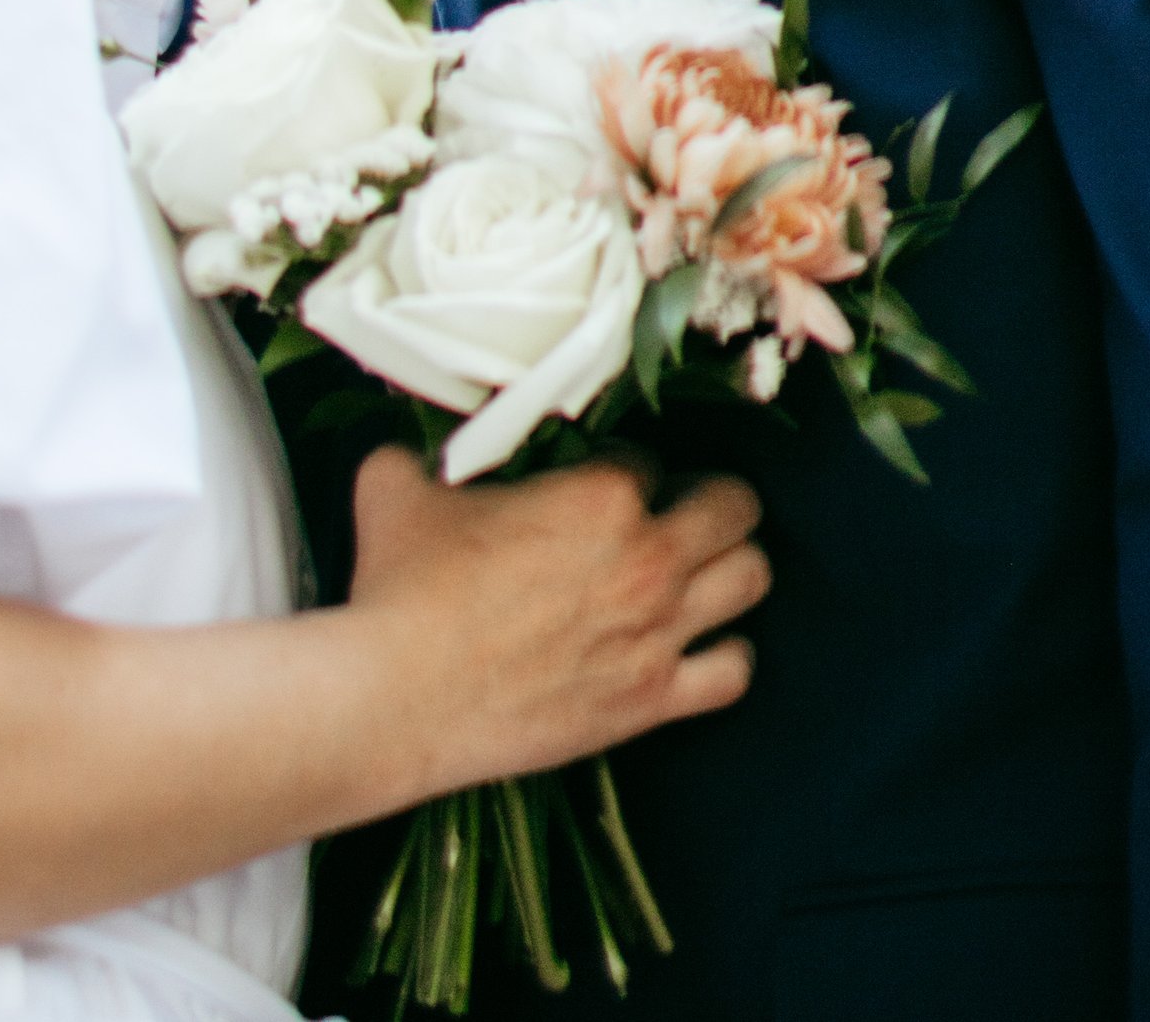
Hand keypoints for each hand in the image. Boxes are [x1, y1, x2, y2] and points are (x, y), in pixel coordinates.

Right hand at [346, 449, 766, 789]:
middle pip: (732, 506)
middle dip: (710, 498)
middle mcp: (647, 559)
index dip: (623, 464)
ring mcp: (657, 634)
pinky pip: (733, 672)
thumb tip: (411, 447)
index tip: (600, 480)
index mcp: (599, 495)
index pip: (647, 458)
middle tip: (677, 508)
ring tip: (698, 568)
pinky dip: (725, 654)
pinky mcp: (651, 702)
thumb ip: (419, 452)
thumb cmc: (401, 587)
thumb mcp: (398, 484)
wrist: (398, 697)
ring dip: (730, 566)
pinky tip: (694, 644)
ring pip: (750, 580)